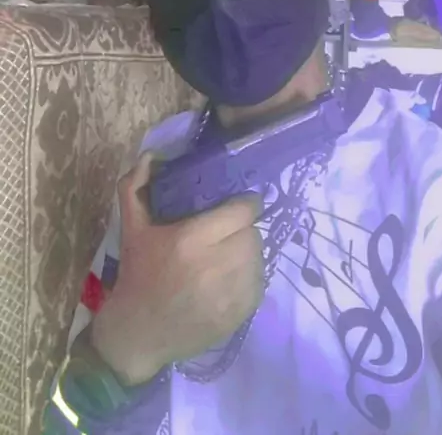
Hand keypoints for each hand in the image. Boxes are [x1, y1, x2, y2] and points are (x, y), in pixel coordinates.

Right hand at [91, 153, 263, 384]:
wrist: (136, 335)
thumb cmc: (136, 276)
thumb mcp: (131, 229)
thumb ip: (135, 187)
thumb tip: (149, 155)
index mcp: (190, 240)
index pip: (242, 211)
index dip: (243, 204)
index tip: (236, 204)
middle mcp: (215, 265)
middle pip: (253, 233)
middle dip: (243, 228)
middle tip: (228, 231)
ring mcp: (230, 293)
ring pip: (258, 258)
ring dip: (247, 252)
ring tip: (230, 253)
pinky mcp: (239, 315)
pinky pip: (259, 284)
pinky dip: (249, 277)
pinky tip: (230, 278)